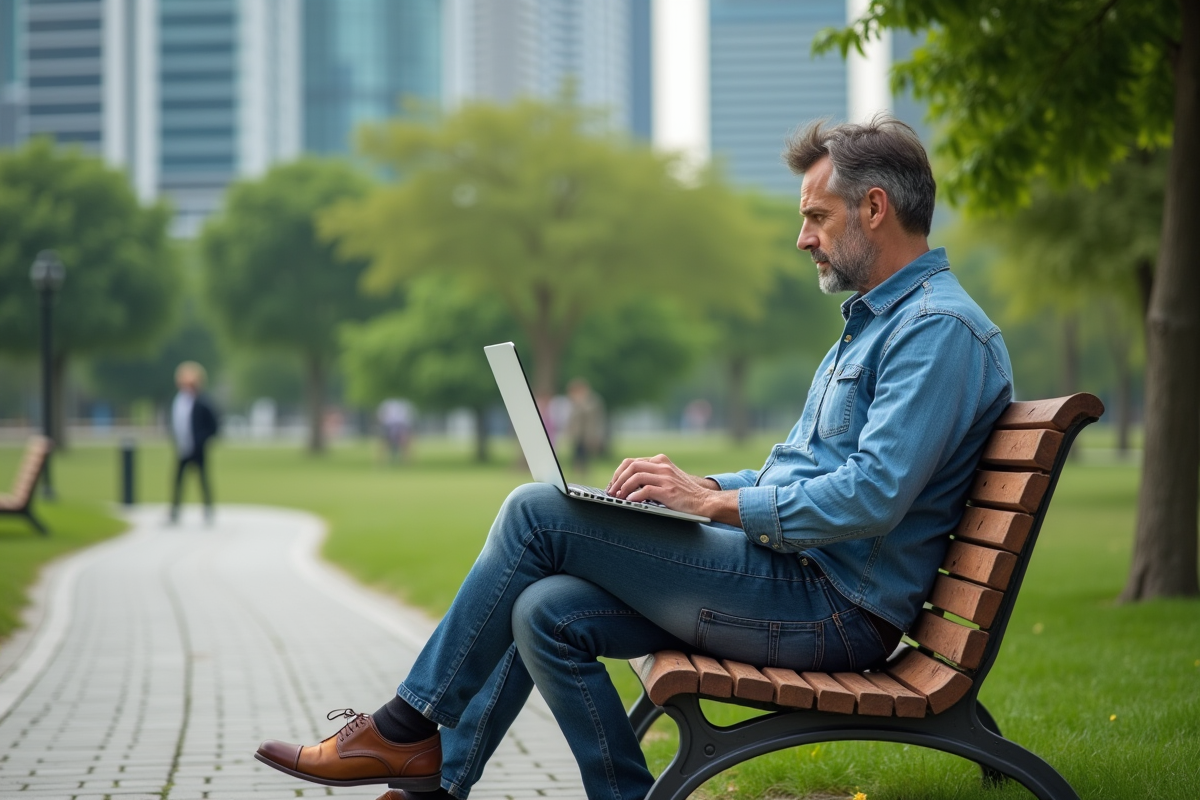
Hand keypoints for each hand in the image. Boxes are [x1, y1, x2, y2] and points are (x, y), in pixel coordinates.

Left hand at [607, 454, 736, 522]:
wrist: (704, 501)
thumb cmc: (683, 493)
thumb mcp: (667, 477)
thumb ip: (650, 476)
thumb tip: (625, 485)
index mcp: (660, 460)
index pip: (631, 462)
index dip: (618, 473)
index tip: (612, 485)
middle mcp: (662, 466)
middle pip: (631, 467)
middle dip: (618, 480)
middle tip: (612, 492)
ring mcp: (666, 477)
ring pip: (636, 477)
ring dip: (623, 488)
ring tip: (619, 498)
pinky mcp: (668, 491)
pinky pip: (645, 490)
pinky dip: (634, 496)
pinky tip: (630, 502)